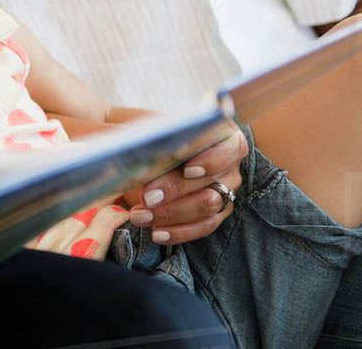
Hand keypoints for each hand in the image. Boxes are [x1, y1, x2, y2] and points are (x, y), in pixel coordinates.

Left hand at [123, 123, 246, 244]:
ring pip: (208, 207)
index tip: (187, 170)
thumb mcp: (144, 128)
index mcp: (221, 133)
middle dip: (177, 190)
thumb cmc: (147, 133)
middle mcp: (228, 162)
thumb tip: (133, 148)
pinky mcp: (214, 212)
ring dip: (172, 214)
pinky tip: (156, 233)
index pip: (228, 147)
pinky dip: (178, 231)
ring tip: (140, 216)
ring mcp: (224, 189)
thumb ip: (144, 137)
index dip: (211, 160)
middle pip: (213, 181)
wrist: (143, 151)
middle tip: (147, 196)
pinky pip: (203, 226)